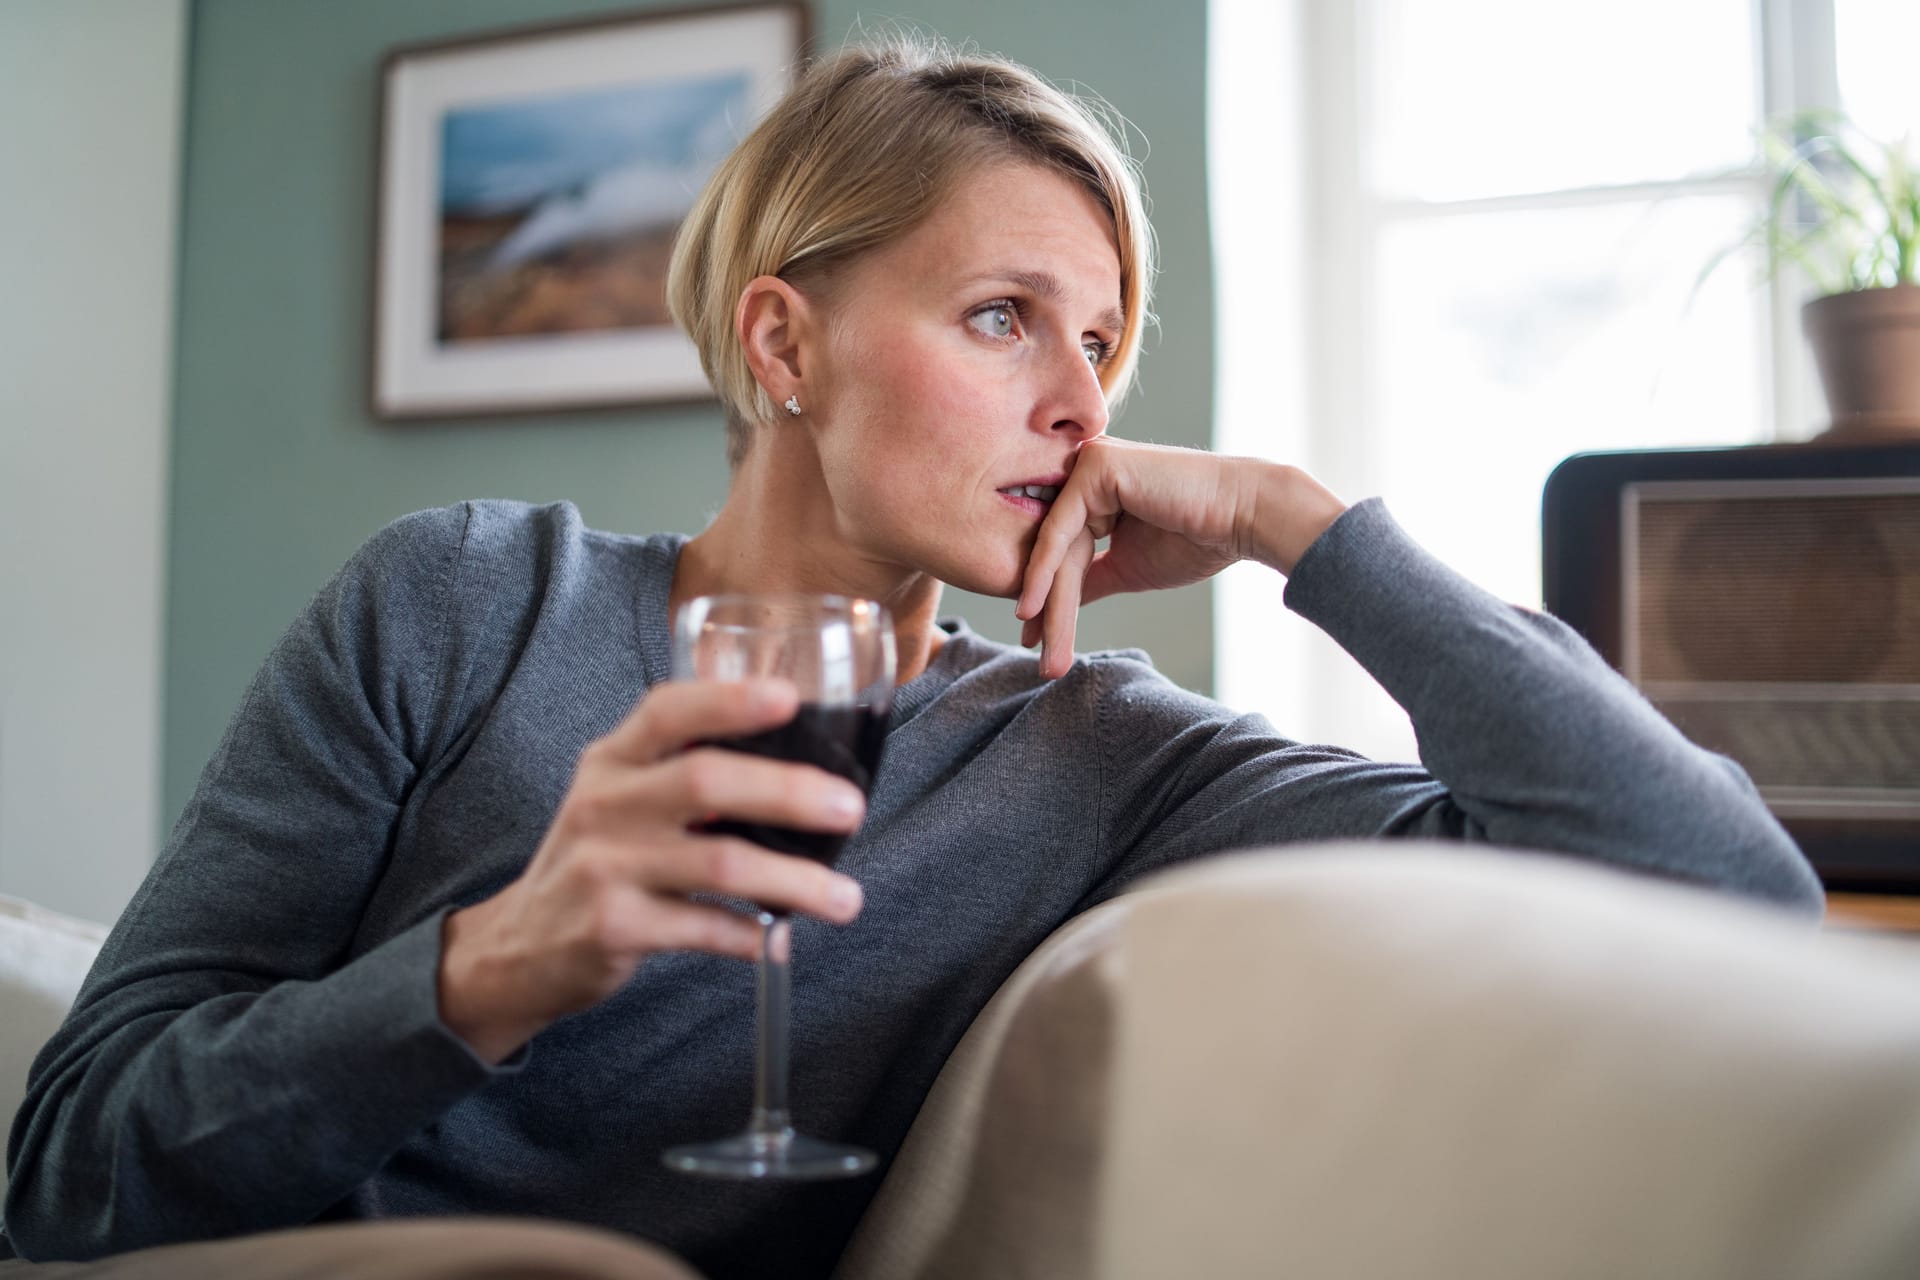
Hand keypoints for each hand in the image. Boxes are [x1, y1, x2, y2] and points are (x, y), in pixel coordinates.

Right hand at [437, 678, 866, 1062]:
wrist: (519, 945)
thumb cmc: (598, 859)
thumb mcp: (617, 797)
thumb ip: (682, 772)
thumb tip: (801, 770)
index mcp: (612, 760)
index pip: (667, 711)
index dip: (729, 700)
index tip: (790, 698)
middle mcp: (604, 804)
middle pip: (706, 780)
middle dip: (789, 791)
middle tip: (850, 809)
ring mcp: (605, 866)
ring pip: (720, 862)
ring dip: (795, 881)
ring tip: (846, 899)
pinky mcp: (614, 927)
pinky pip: (704, 927)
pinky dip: (753, 934)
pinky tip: (778, 938)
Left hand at [1015, 440, 1347, 678]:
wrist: (1243, 518)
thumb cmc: (1199, 539)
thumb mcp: (1128, 568)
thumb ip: (1088, 580)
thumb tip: (1049, 608)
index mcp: (1096, 490)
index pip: (1062, 550)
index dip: (1048, 598)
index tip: (1035, 642)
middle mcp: (1086, 470)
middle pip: (1057, 551)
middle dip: (1048, 609)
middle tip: (1039, 659)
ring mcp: (1088, 463)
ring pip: (1056, 546)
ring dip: (1050, 603)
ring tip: (1043, 650)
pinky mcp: (1094, 466)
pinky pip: (1060, 529)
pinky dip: (1045, 571)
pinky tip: (1033, 608)